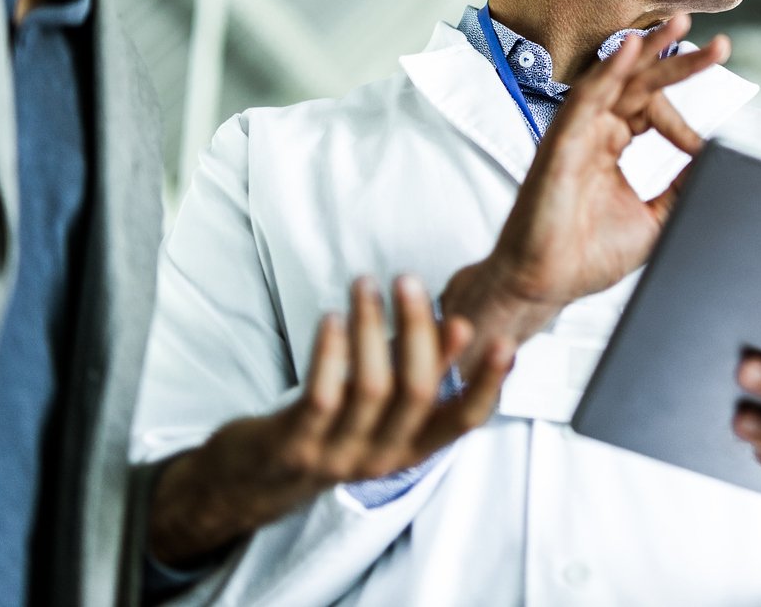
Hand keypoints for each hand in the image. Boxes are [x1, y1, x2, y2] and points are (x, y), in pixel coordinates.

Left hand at [148, 274, 507, 566]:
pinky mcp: (298, 445)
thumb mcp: (384, 408)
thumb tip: (462, 326)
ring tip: (365, 285)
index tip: (504, 340)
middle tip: (409, 280)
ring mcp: (340, 454)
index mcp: (413, 449)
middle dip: (417, 328)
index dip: (488, 383)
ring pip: (370, 386)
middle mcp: (383, 458)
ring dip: (370, 326)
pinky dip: (331, 350)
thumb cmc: (332, 428)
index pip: (464, 421)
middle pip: (416, 390)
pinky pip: (323, 393)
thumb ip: (423, 371)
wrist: (256, 480)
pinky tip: (332, 317)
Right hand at [442, 19, 725, 355]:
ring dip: (648, 50)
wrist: (545, 286)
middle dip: (678, 60)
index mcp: (612, 145)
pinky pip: (586, 98)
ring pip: (616, 79)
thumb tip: (717, 161)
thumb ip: (683, 186)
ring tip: (678, 24)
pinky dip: (609, 71)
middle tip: (720, 44)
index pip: (651, 108)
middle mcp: (594, 132)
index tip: (703, 146)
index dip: (682, 120)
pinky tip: (631, 49)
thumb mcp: (655, 218)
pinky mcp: (561, 143)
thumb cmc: (587, 255)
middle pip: (640, 83)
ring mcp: (577, 133)